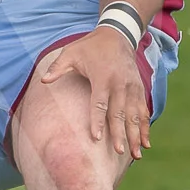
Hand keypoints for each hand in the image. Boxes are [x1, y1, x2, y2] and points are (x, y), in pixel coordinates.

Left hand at [40, 27, 150, 159]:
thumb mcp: (71, 53)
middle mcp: (120, 84)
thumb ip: (57, 68)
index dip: (98, 121)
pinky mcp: (139, 89)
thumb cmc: (90, 46)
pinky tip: (145, 143)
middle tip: (120, 152)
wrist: (118, 34)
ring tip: (136, 155)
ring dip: (136, 135)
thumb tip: (43, 80)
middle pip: (120, 113)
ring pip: (134, 115)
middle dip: (120, 134)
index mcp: (102, 78)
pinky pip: (143, 111)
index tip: (96, 138)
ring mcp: (132, 87)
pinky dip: (145, 127)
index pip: (99, 104)